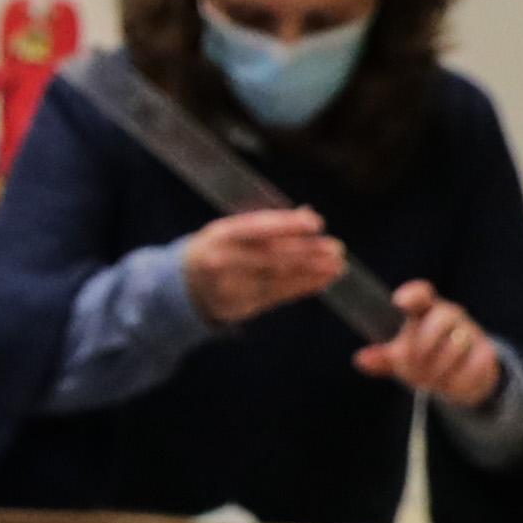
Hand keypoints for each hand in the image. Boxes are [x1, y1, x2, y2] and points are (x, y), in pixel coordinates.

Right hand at [175, 207, 345, 326]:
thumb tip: (308, 215)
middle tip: (336, 249)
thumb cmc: (220, 247)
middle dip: (308, 252)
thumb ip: (268, 223)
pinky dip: (302, 288)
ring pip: (277, 278)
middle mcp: (221, 261)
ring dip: (311, 272)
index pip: (257, 228)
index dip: (287, 225)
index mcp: (220, 235)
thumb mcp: (233, 229)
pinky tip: (322, 281)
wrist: (185, 283)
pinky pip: (276, 296)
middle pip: (271, 256)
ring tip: (337, 267)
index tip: (316, 224)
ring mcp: (229, 286)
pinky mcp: (238, 306)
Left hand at [352, 279, 503, 407]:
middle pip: (440, 320)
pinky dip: (457, 381)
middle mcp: (449, 315)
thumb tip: (361, 359)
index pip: (420, 294)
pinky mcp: (487, 351)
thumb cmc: (423, 359)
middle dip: (422, 348)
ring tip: (429, 380)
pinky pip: (472, 367)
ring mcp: (470, 331)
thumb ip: (383, 358)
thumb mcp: (399, 358)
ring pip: (456, 346)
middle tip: (412, 366)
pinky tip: (450, 384)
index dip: (412, 294)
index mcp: (423, 311)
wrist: (461, 378)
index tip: (400, 301)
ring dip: (437, 370)